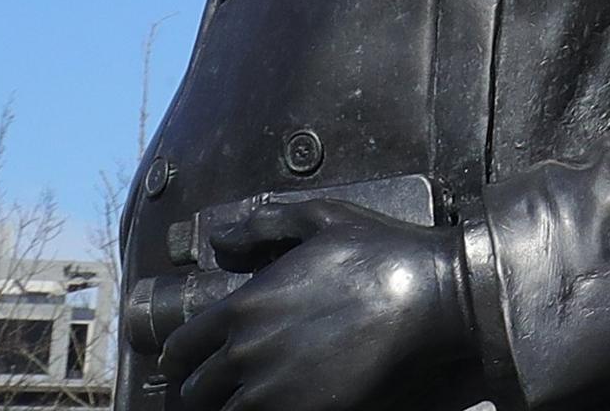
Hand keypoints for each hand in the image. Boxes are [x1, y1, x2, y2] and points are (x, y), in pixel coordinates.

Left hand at [159, 198, 470, 410]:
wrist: (429, 296)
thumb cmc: (380, 252)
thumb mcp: (322, 217)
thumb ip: (262, 224)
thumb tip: (218, 240)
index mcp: (242, 306)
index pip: (182, 347)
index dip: (179, 358)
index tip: (185, 363)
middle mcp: (245, 351)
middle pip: (197, 390)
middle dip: (204, 388)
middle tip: (219, 388)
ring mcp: (270, 389)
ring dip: (229, 408)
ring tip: (243, 403)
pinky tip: (274, 407)